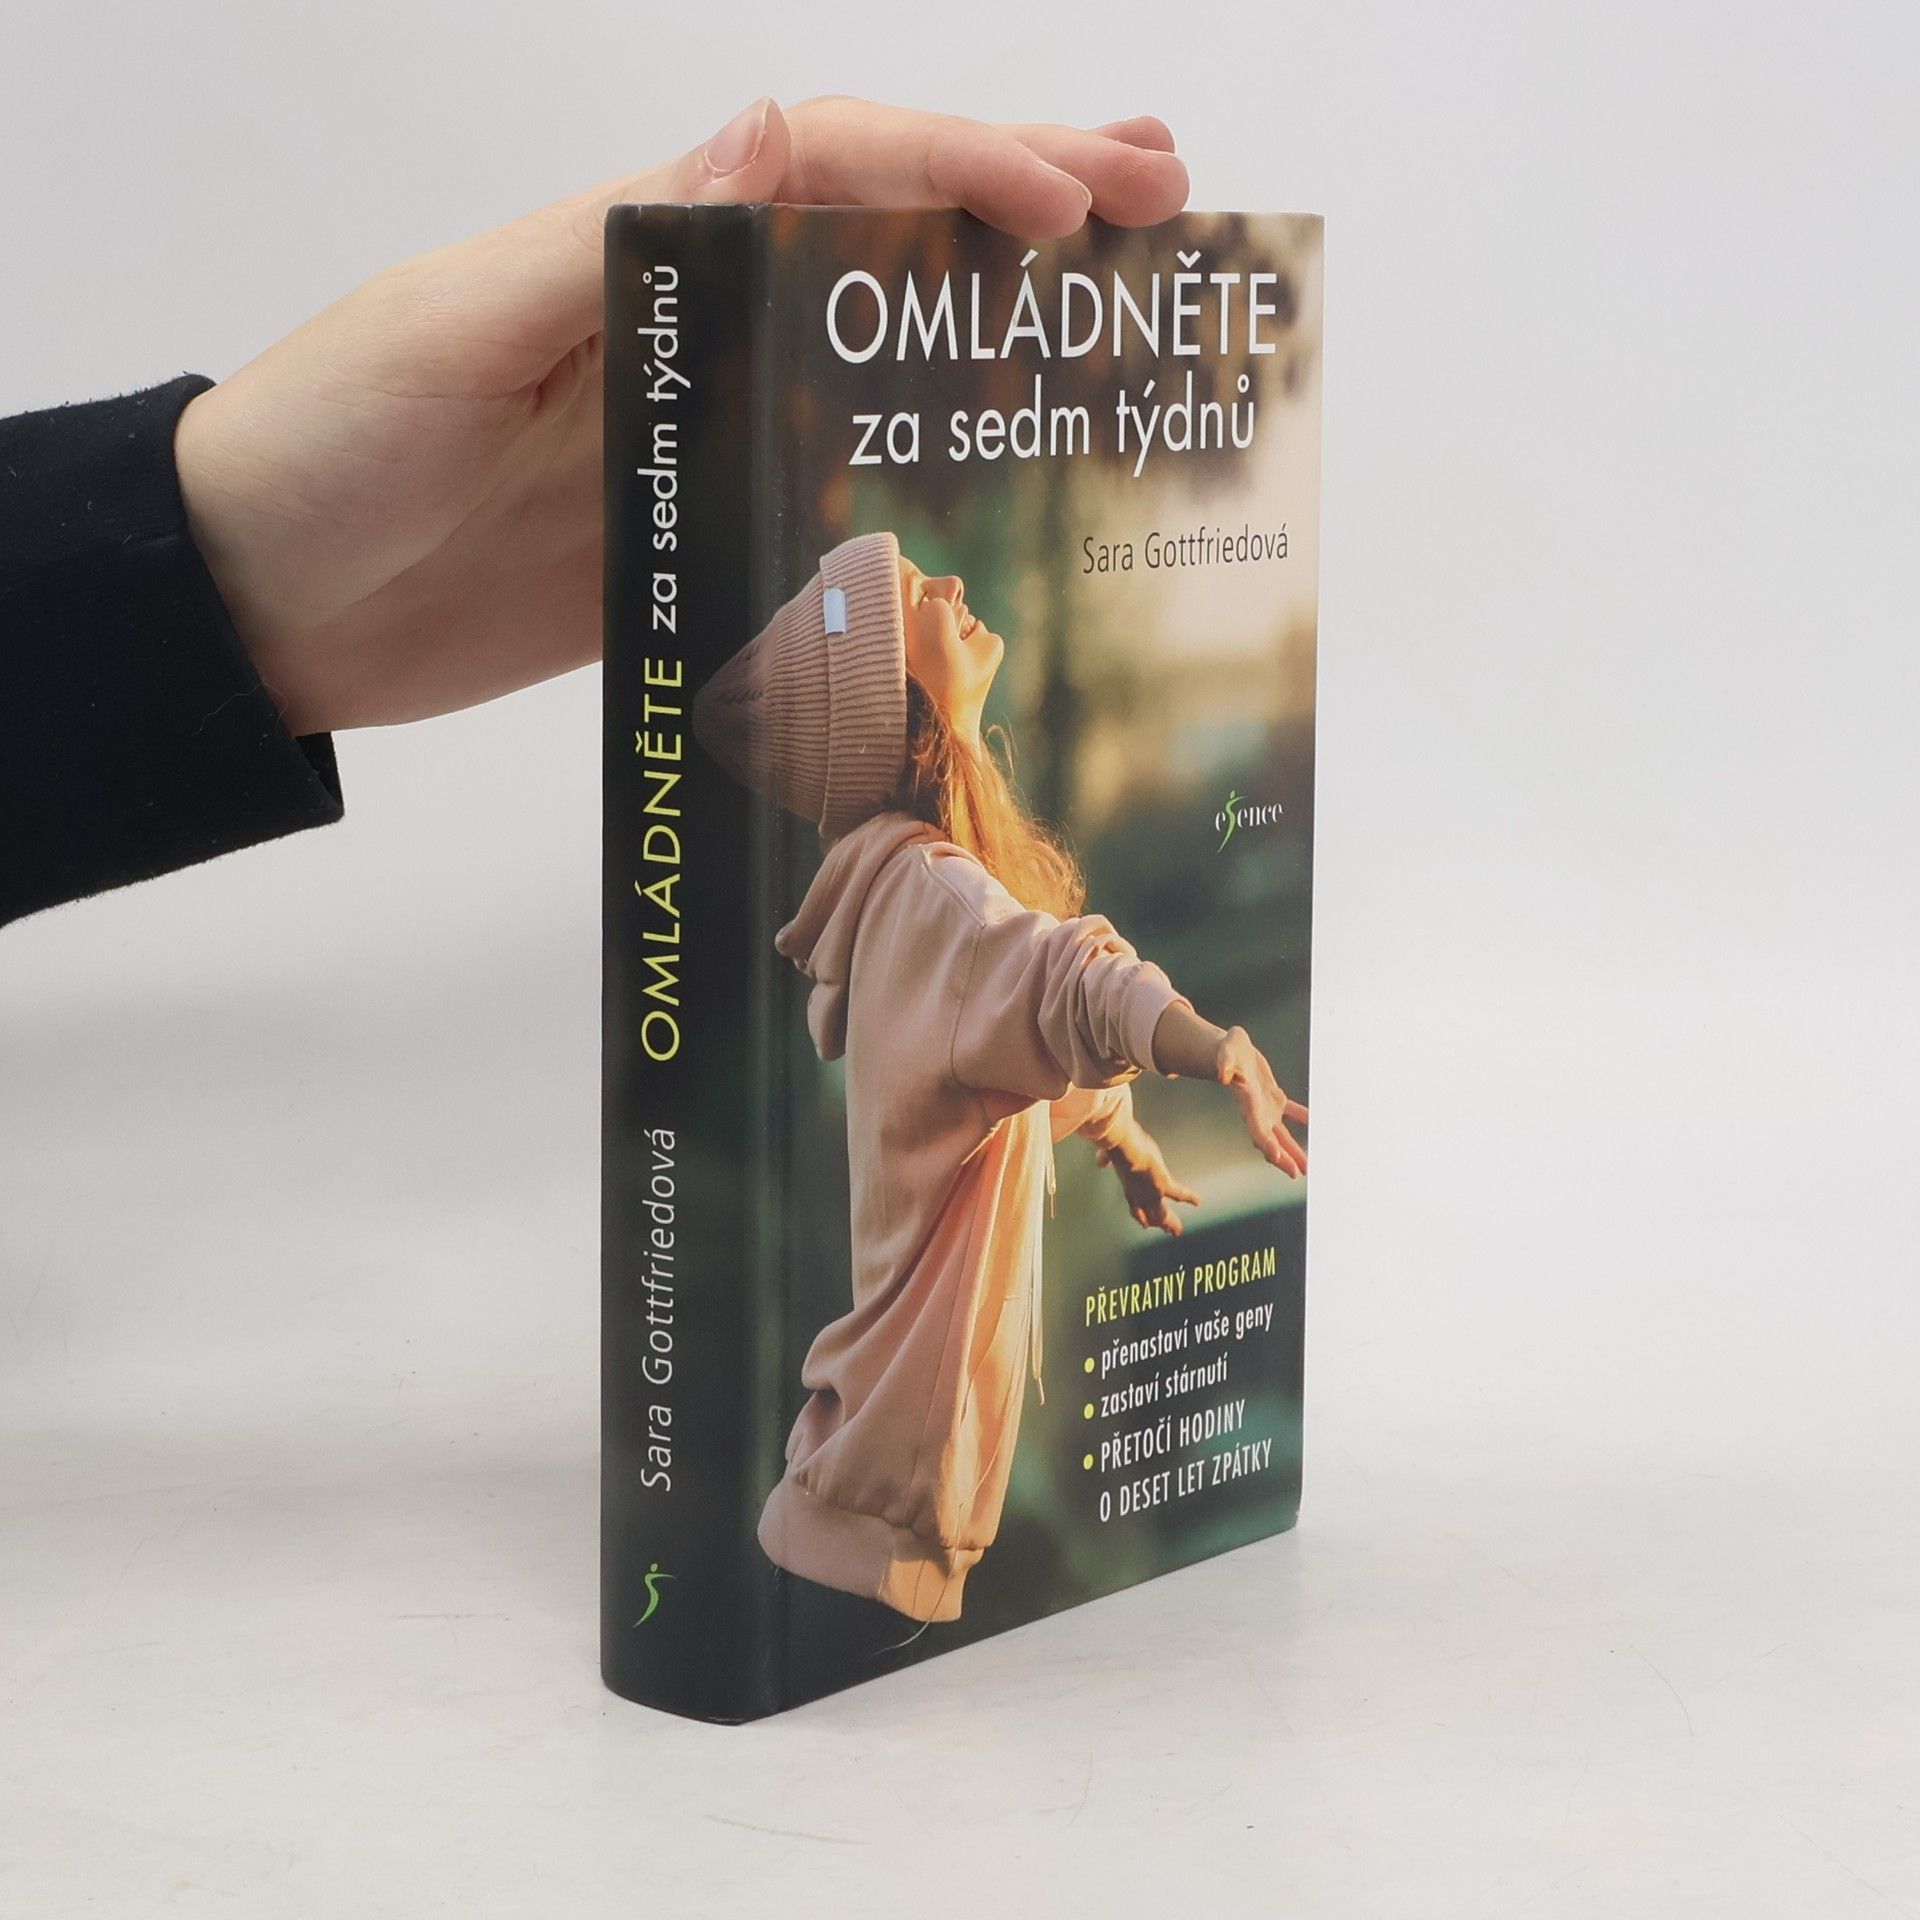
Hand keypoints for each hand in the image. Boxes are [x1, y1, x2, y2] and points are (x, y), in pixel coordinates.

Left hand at [173, 97, 1188, 736]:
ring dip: (1000, 328)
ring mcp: (702, 429)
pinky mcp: (694, 532)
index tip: (1079, 207)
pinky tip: (1002, 471)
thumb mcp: (462, 326)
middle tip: (1166, 193)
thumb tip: (774, 128)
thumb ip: (619, 239)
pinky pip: (832, 488)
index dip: (964, 169)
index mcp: (639, 243)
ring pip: (878, 355)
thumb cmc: (328, 445)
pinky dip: (924, 471)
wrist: (262, 603)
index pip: (832, 169)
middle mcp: (691, 322)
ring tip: (1119, 310)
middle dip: (1025, 199)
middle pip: (882, 236)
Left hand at [1097, 1122, 1201, 1235]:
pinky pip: (1180, 1193)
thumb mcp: (1109, 1155)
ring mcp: (1151, 1193)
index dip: (1141, 1217)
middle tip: (1167, 1231)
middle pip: (1151, 1216)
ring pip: (1162, 1214)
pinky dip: (1190, 1197)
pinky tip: (1198, 1201)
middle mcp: (1140, 1196)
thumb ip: (1105, 1158)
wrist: (1124, 1147)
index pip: (1136, 1209)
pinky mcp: (1164, 1185)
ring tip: (1178, 1231)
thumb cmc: (1116, 1149)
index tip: (1145, 1225)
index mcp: (1129, 1189)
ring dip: (1170, 1223)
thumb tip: (1101, 1160)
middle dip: (1159, 1224)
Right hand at [1214, 1027, 1308, 1177]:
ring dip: (1293, 1150)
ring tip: (1307, 1166)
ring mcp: (1266, 1106)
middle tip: (1297, 1174)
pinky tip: (1314, 1122)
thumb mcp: (1225, 1049)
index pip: (1255, 1128)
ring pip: (1281, 1134)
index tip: (1276, 1157)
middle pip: (1269, 1139)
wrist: (1229, 1049)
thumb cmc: (1226, 1049)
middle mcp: (1256, 1111)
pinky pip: (1291, 1111)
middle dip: (1282, 1157)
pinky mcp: (1274, 1097)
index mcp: (1246, 1103)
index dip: (1265, 1143)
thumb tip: (1223, 1076)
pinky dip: (1302, 1118)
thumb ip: (1223, 1062)